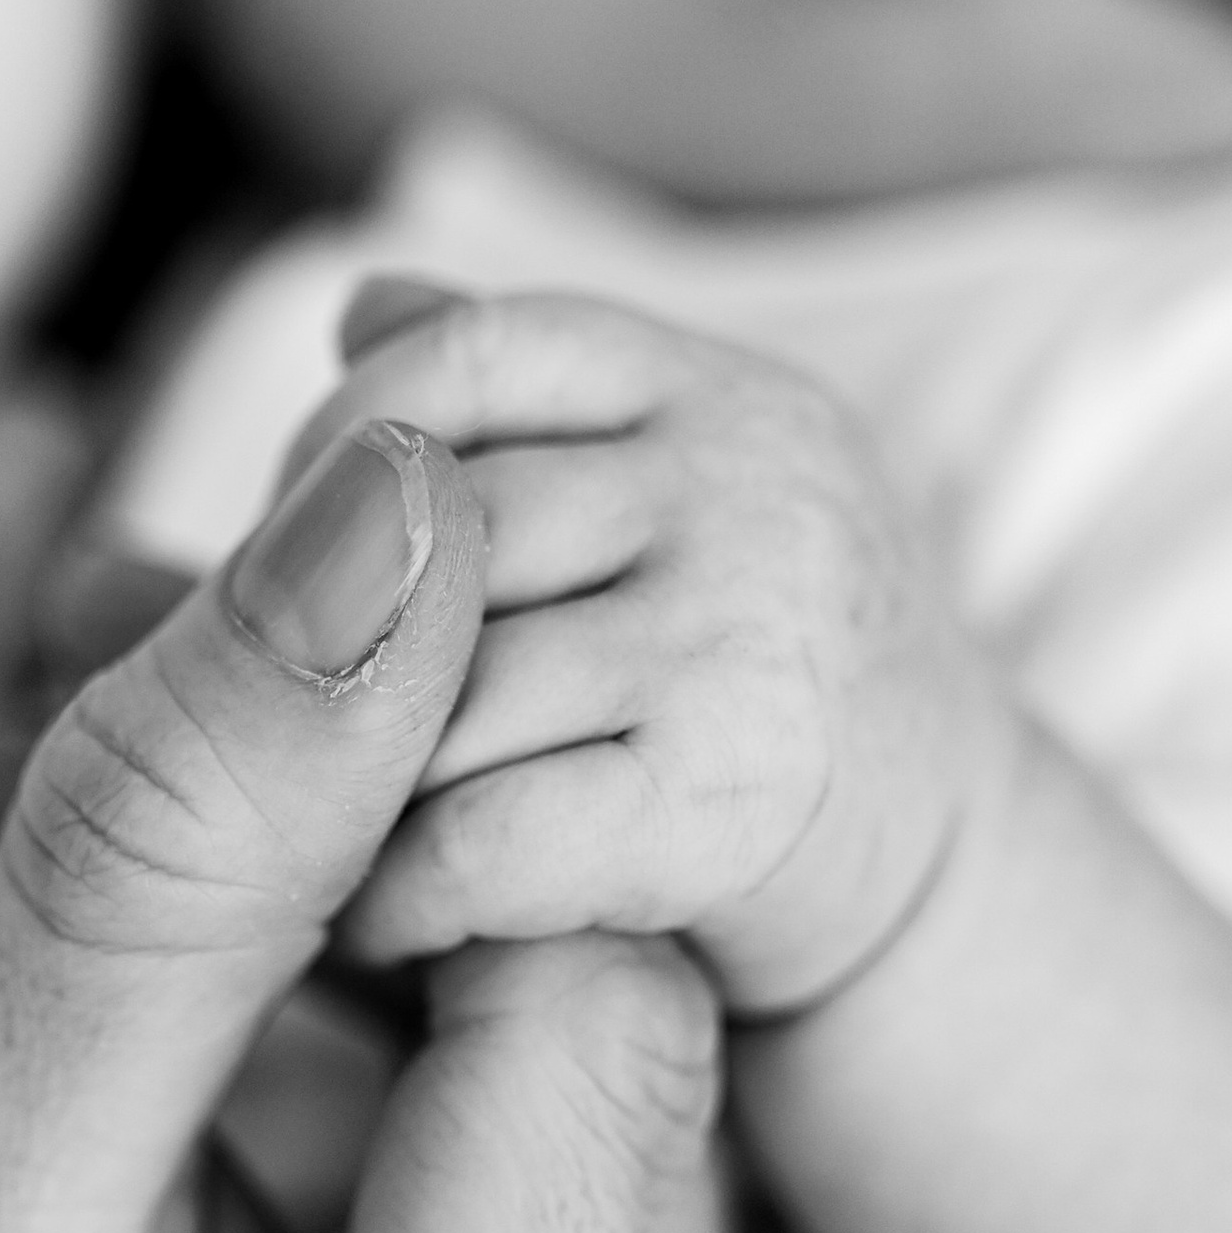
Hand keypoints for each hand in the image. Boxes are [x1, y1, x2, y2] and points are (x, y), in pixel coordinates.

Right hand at [0, 419, 737, 1232]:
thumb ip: (186, 853)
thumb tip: (411, 509)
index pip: (596, 1045)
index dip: (413, 828)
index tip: (194, 706)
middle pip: (624, 1066)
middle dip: (362, 865)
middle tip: (95, 695)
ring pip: (597, 1078)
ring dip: (354, 928)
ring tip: (92, 866)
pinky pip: (567, 1160)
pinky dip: (383, 1032)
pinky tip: (198, 993)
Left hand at [287, 286, 1001, 1018]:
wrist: (942, 889)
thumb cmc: (746, 691)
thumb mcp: (667, 504)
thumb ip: (521, 414)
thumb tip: (361, 307)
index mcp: (718, 395)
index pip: (473, 354)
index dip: (345, 448)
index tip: (296, 563)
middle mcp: (750, 487)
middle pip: (439, 531)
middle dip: (331, 640)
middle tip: (289, 737)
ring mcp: (746, 636)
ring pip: (441, 690)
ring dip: (349, 791)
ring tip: (322, 839)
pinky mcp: (731, 804)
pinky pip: (479, 833)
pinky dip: (399, 896)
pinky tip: (384, 924)